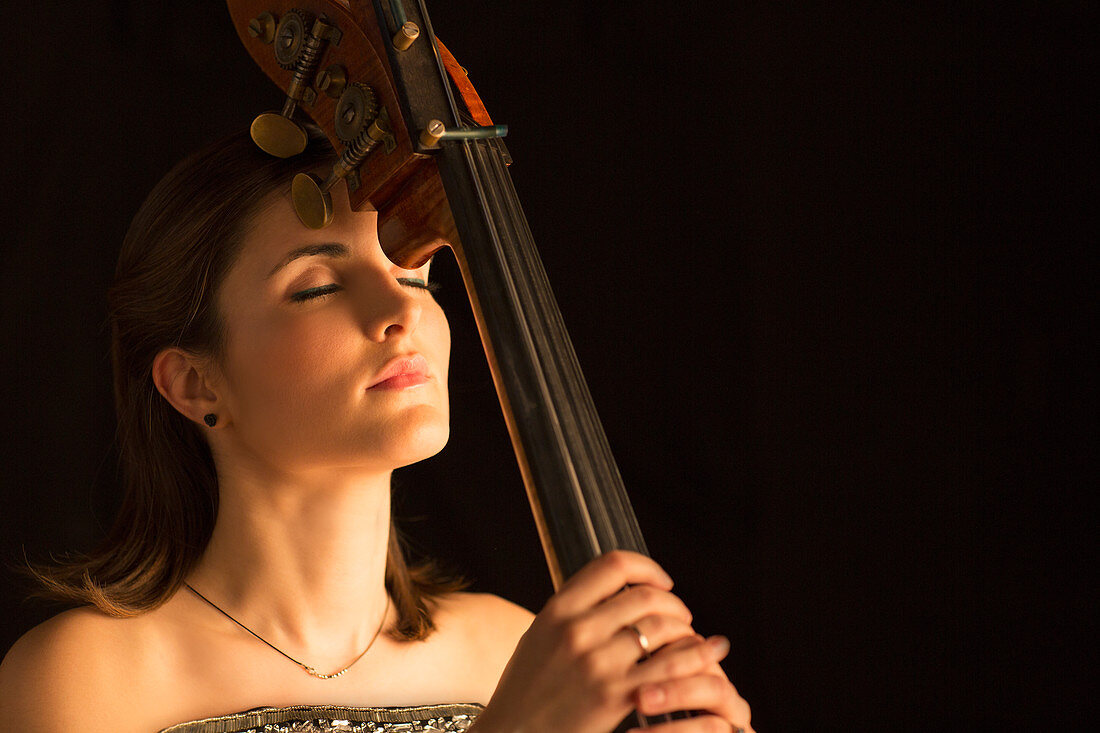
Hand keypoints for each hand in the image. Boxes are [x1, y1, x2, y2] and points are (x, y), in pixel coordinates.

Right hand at [472, 550, 751, 732]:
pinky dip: (692, 659)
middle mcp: (577, 631)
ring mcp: (597, 664)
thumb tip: (616, 591)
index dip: (647, 568)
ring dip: (685, 631)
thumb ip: (573, 612)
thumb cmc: (526, 692)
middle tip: (682, 616)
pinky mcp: (616, 697)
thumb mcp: (539, 638)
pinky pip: (669, 667)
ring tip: (688, 640)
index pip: (613, 565)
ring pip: (662, 628)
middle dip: (673, 603)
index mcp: (557, 610)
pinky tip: (698, 662)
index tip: (661, 582)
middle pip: (645, 596)